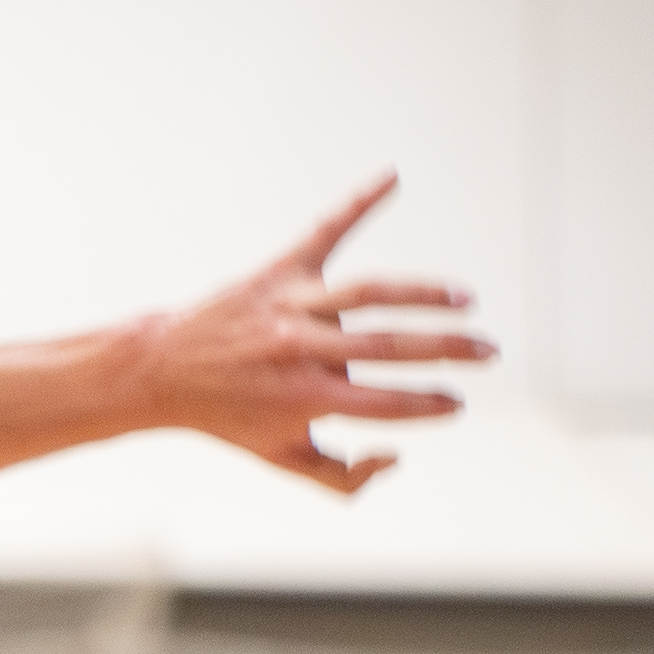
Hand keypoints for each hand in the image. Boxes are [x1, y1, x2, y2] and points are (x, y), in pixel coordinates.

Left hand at [131, 181, 488, 493]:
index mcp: (305, 398)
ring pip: (370, 293)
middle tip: (489, 353)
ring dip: (425, 294)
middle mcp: (301, 348)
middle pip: (391, 346)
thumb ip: (344, 477)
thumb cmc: (232, 418)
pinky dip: (359, 201)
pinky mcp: (278, 270)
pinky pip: (326, 230)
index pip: (388, 403)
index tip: (457, 403)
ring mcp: (291, 304)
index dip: (430, 405)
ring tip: (466, 300)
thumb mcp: (283, 461)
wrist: (164, 371)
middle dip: (449, 350)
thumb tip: (398, 454)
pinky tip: (393, 176)